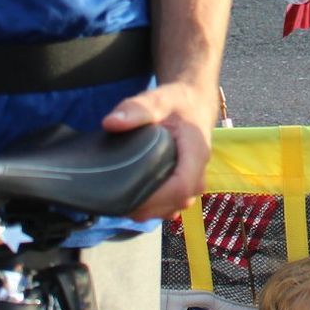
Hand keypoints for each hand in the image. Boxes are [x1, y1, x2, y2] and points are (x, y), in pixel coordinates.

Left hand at [103, 81, 216, 221]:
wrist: (194, 102)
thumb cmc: (178, 102)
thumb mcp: (158, 99)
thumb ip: (136, 109)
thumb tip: (110, 122)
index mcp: (196, 153)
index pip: (181, 186)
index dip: (155, 197)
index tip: (127, 194)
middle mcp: (199, 172)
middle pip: (176, 203)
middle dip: (146, 206)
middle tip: (115, 198)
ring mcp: (194, 182)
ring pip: (173, 208)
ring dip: (149, 209)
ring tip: (121, 199)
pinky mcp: (186, 186)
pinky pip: (172, 206)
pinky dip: (154, 207)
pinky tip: (134, 198)